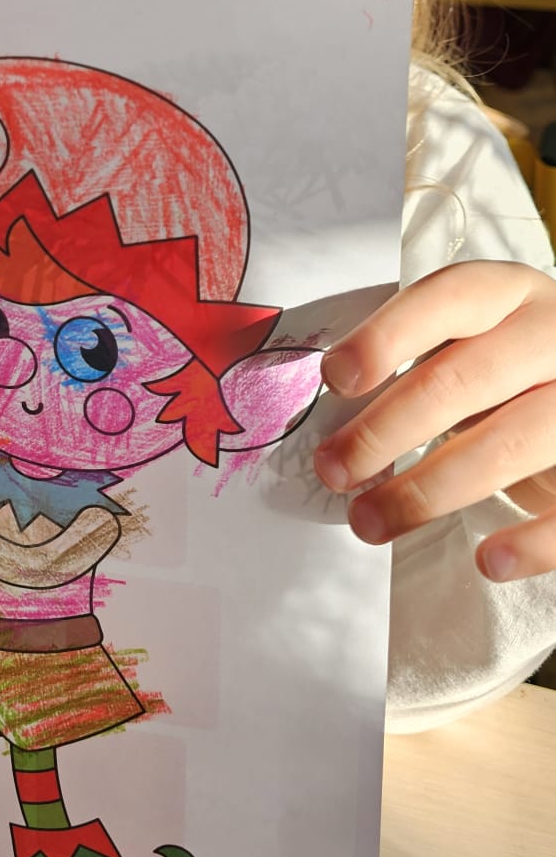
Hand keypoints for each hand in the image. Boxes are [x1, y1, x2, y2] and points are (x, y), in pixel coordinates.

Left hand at [314, 262, 555, 580]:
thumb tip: (324, 416)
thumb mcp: (467, 343)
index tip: (334, 378)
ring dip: (428, 491)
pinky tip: (488, 562)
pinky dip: (530, 541)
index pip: (447, 298)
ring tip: (369, 522)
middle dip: (386, 429)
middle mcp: (554, 335)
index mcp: (509, 293)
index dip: (387, 335)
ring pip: (508, 443)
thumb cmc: (505, 371)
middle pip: (463, 378)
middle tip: (333, 469)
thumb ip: (408, 362)